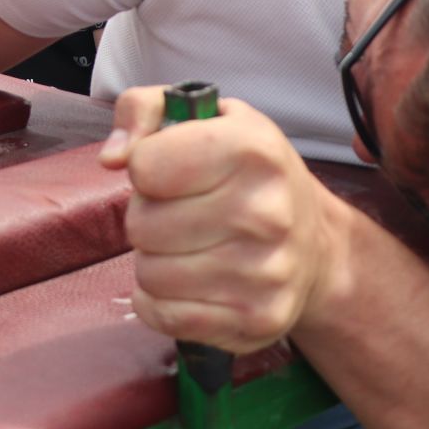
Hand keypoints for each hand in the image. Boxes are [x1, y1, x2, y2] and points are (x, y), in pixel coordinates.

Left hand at [104, 90, 338, 353]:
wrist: (315, 243)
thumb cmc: (244, 173)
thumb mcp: (204, 116)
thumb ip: (142, 109)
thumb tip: (112, 158)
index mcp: (252, 149)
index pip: (145, 166)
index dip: (145, 167)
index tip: (170, 169)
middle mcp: (266, 211)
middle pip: (141, 225)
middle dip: (148, 217)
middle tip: (181, 213)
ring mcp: (266, 271)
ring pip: (149, 274)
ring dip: (155, 261)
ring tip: (189, 246)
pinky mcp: (258, 318)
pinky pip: (163, 315)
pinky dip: (161, 301)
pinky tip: (188, 281)